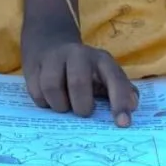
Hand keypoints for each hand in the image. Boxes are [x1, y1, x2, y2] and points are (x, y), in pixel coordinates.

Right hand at [19, 0, 138, 125]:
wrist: (49, 41)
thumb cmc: (83, 68)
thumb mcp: (105, 73)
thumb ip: (122, 90)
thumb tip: (133, 105)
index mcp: (101, 59)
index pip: (114, 79)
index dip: (120, 102)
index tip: (122, 124)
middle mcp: (78, 54)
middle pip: (78, 83)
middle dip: (81, 106)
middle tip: (82, 112)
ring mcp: (53, 58)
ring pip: (51, 88)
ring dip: (59, 105)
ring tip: (64, 106)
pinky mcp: (32, 65)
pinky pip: (35, 92)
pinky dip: (44, 102)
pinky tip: (48, 98)